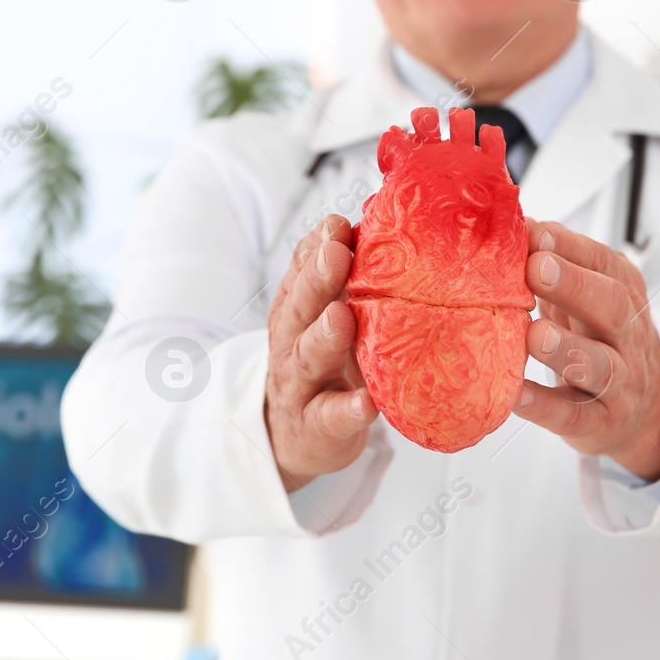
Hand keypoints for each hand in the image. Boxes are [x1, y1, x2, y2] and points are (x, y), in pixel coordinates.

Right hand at [263, 215, 378, 491]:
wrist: (291, 437)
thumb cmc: (320, 366)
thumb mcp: (319, 316)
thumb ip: (337, 277)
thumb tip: (363, 223)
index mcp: (296, 311)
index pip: (300, 273)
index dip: (315, 247)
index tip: (336, 225)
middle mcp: (292, 343)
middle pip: (299, 308)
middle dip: (316, 279)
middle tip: (336, 253)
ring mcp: (301, 386)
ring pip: (307, 357)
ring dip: (323, 336)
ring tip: (342, 317)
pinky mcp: (317, 427)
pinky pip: (331, 417)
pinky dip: (348, 409)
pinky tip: (368, 401)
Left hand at [512, 220, 659, 480]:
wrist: (644, 408)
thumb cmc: (597, 337)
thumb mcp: (584, 295)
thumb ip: (552, 262)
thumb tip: (512, 223)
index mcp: (625, 294)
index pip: (606, 264)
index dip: (571, 247)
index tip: (535, 233)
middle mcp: (629, 336)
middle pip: (614, 308)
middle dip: (576, 286)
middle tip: (536, 269)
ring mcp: (620, 383)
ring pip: (601, 365)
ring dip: (567, 348)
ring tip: (533, 335)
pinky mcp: (601, 424)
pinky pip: (574, 417)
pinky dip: (544, 407)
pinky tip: (514, 395)